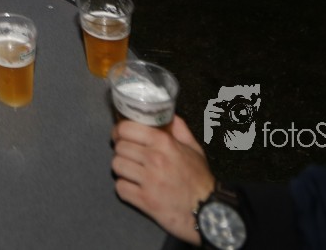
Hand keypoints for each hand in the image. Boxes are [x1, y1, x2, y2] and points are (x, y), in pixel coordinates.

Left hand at [111, 116, 214, 244]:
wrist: (209, 211)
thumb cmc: (200, 180)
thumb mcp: (194, 150)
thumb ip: (180, 129)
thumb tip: (168, 114)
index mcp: (164, 143)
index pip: (126, 129)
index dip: (119, 131)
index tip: (120, 136)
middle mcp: (154, 159)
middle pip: (119, 147)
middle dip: (122, 151)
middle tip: (129, 156)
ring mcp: (148, 180)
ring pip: (116, 166)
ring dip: (122, 169)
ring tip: (131, 172)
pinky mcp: (144, 200)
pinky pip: (120, 187)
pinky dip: (124, 188)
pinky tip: (133, 187)